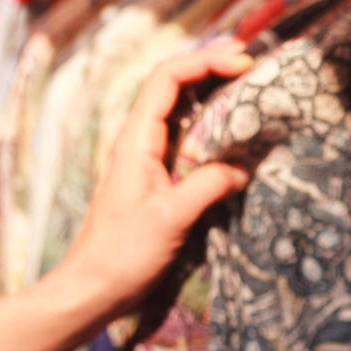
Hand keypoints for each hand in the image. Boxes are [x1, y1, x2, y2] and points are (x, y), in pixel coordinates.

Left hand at [58, 40, 255, 319]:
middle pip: (176, 86)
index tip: (243, 62)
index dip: (205, 62)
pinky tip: (238, 134)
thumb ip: (207, 186)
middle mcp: (142, 141)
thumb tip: (242, 168)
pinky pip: (191, 141)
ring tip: (251, 88)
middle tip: (254, 63)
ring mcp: (151, 160)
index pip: (167, 79)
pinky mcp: (162, 180)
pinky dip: (215, 127)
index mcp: (137, 140)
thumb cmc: (123, 253)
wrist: (96, 288)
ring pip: (184, 112)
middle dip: (213, 68)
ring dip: (215, 94)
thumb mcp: (170, 218)